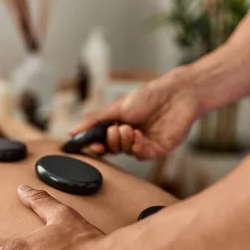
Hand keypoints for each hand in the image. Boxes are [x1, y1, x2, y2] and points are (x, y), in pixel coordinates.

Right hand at [72, 68, 200, 159]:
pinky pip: (141, 155)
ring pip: (125, 152)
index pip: (102, 140)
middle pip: (112, 149)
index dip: (95, 144)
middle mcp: (130, 136)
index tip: (91, 144)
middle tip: (114, 129)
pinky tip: (138, 135)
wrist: (176, 94)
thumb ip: (94, 119)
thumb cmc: (149, 96)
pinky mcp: (158, 149)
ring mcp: (144, 143)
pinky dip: (137, 146)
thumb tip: (72, 131)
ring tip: (129, 128)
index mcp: (119, 124)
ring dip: (123, 141)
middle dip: (110, 141)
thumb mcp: (116, 107)